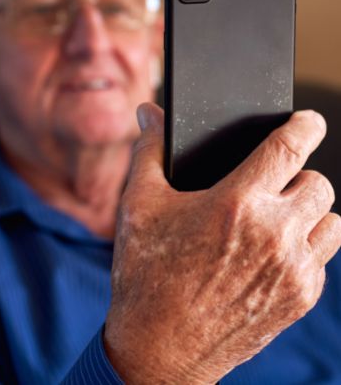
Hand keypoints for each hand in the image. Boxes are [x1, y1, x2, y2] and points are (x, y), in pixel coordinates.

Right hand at [104, 103, 340, 383]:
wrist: (158, 348)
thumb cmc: (146, 273)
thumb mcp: (138, 204)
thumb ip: (148, 150)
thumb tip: (148, 111)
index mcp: (236, 203)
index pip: (289, 147)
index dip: (304, 125)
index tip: (307, 120)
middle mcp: (275, 234)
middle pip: (318, 183)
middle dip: (297, 176)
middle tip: (269, 185)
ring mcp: (293, 271)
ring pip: (331, 220)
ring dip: (308, 211)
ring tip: (276, 218)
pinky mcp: (299, 300)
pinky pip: (323, 259)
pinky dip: (306, 247)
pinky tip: (272, 252)